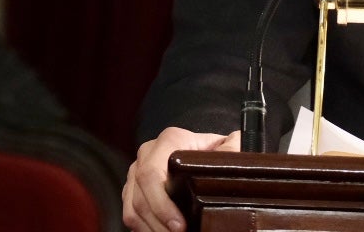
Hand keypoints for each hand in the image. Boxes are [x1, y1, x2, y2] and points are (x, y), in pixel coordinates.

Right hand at [121, 127, 240, 231]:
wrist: (196, 149)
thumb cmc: (210, 150)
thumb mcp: (224, 147)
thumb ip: (231, 149)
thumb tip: (233, 153)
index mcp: (168, 141)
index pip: (151, 174)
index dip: (162, 204)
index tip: (180, 226)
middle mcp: (146, 154)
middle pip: (140, 196)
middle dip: (158, 223)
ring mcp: (136, 172)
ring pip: (132, 208)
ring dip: (150, 229)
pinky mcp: (132, 189)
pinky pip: (130, 213)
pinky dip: (144, 228)